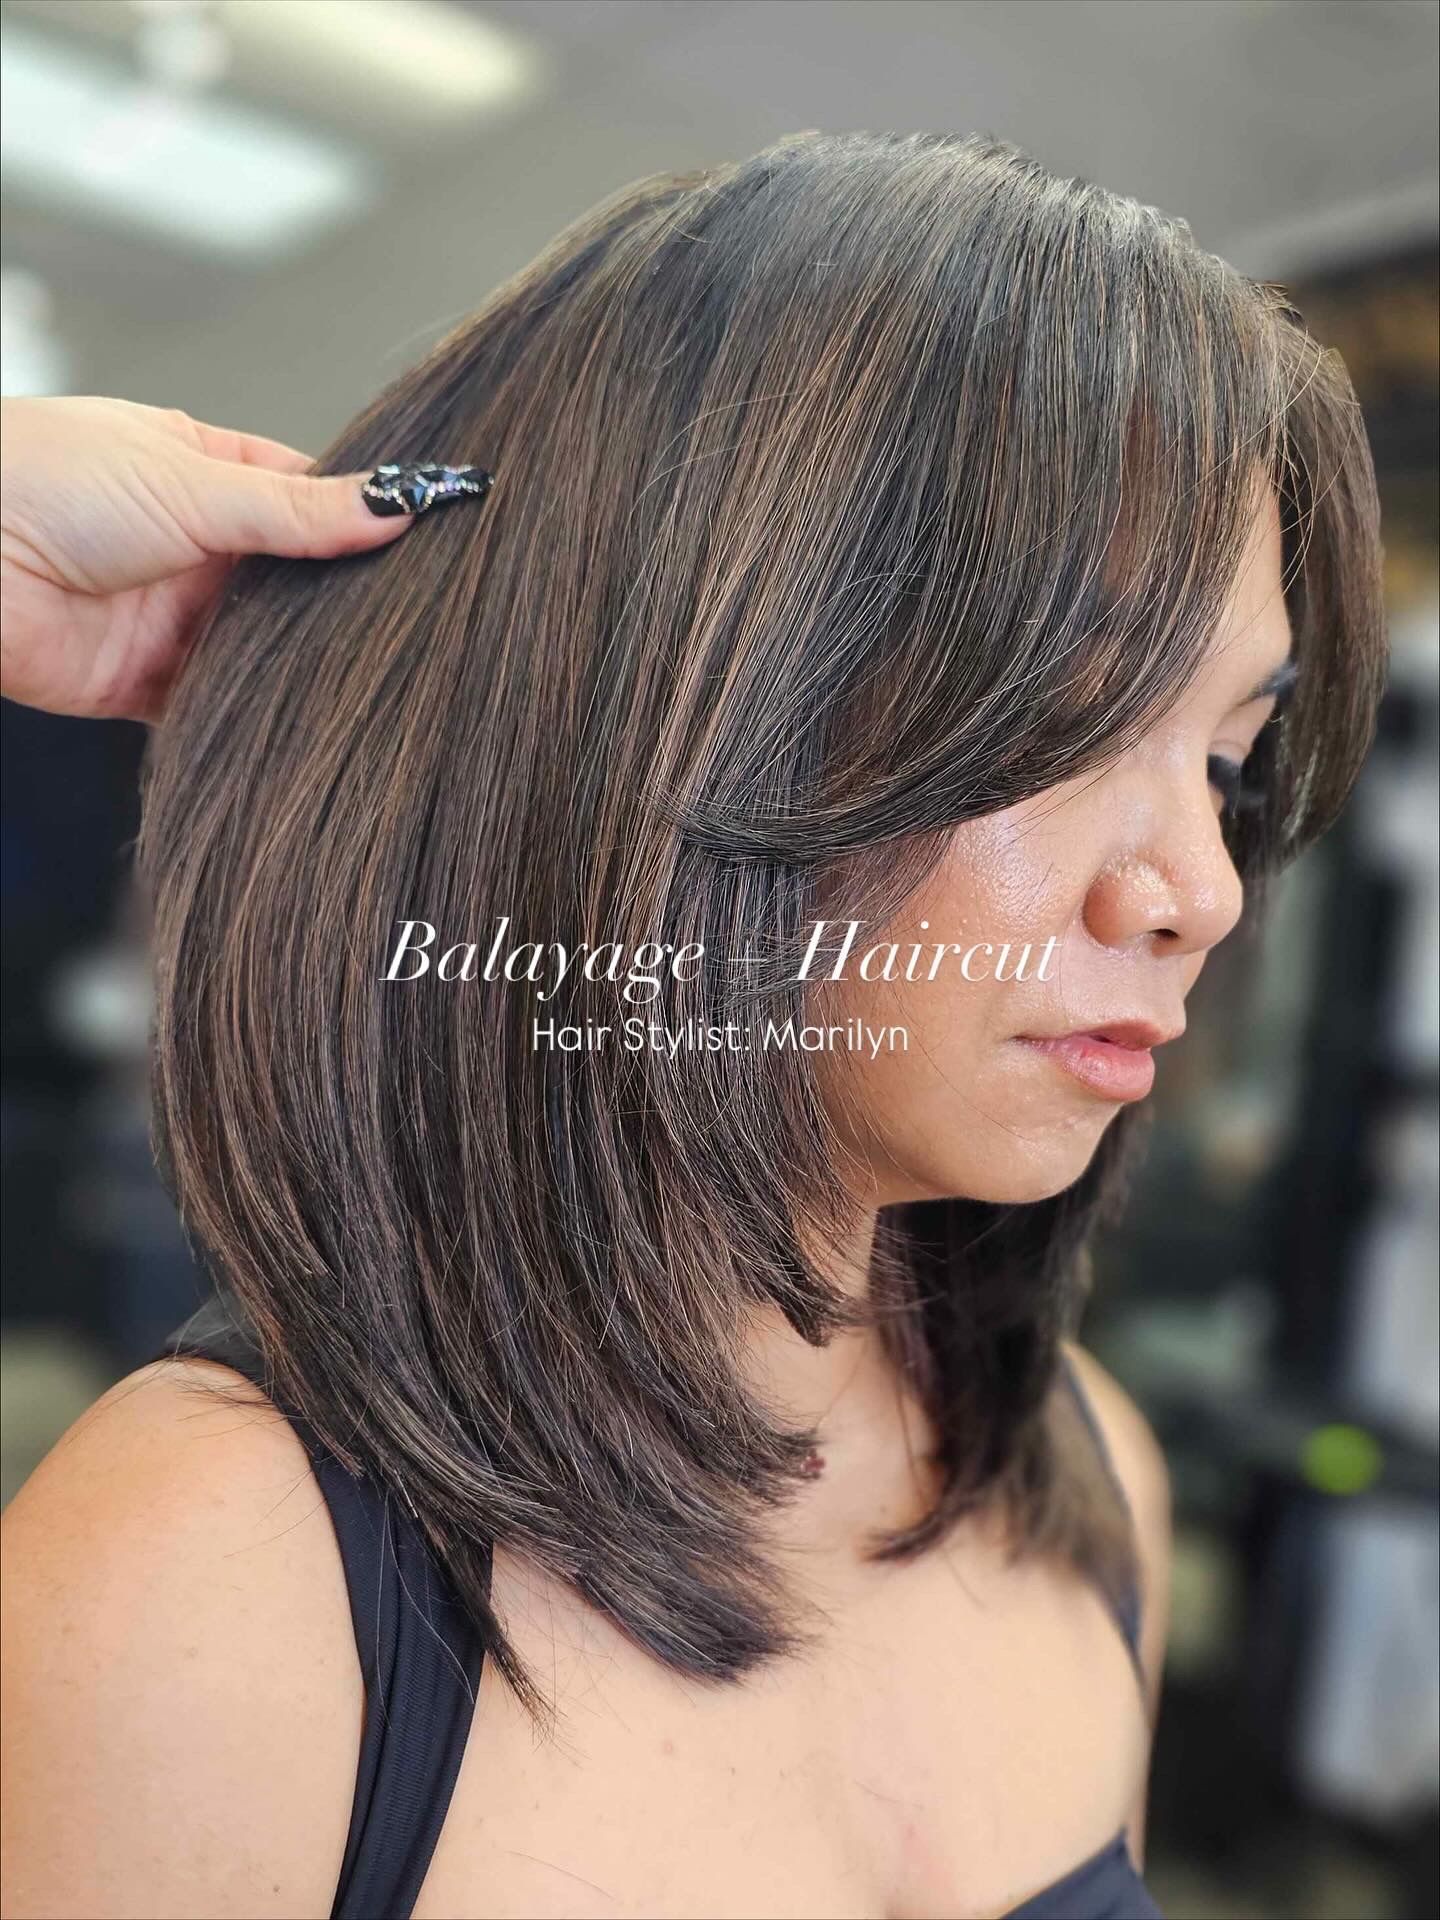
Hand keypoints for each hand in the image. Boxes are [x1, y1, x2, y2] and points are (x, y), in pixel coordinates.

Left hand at [0, 394, 413, 722]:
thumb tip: (394, 506)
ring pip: (263, 645)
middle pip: (291, 578)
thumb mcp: (191, 482)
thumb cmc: (40, 482)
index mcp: (198, 469)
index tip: (422, 536)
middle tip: (413, 612)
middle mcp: (190, 545)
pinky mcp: (149, 683)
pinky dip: (256, 712)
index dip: (358, 516)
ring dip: (301, 657)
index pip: (302, 496)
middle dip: (338, 596)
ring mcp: (171, 615)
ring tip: (372, 666)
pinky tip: (304, 711)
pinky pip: (220, 705)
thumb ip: (297, 512)